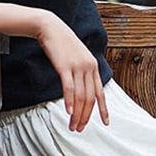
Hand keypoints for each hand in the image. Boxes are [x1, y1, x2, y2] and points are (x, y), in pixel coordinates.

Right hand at [36, 11, 108, 131]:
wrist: (50, 27)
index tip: (106, 123)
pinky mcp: (65, 66)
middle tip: (80, 129)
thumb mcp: (78, 58)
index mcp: (93, 67)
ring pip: (80, 96)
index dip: (103, 110)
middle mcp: (88, 67)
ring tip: (73, 125)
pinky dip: (69, 101)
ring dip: (77, 114)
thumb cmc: (62, 44)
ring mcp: (77, 66)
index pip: (101, 93)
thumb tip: (82, 91)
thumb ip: (83, 73)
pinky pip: (69, 88)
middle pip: (90, 99)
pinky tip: (69, 112)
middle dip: (86, 117)